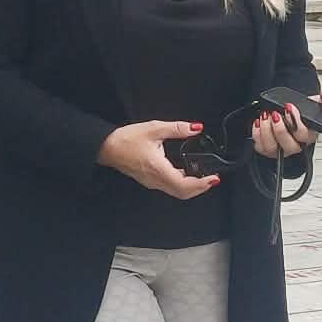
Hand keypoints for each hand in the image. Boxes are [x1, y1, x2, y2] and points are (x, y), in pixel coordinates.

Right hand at [98, 121, 220, 200]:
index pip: (184, 185)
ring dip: (191, 187)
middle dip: (200, 188)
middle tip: (211, 179)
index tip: (213, 178)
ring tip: (202, 176)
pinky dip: (181, 184)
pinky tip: (186, 173)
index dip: (201, 185)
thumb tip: (196, 128)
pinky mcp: (149, 181)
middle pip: (183, 193)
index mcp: (159, 169)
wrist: (107, 147)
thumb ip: (177, 128)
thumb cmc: (127, 139)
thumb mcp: (154, 129)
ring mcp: (152, 183)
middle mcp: (156, 180)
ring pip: (176, 192)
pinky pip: (169, 187)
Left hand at [252, 90, 321, 158]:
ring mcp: (281, 149)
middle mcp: (296, 144)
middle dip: (281, 129)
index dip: (297, 124)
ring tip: (265, 115)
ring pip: (274, 148)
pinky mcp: (268, 149)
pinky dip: (257, 134)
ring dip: (267, 130)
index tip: (289, 108)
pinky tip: (259, 122)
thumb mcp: (316, 103)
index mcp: (310, 135)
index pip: (306, 135)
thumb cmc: (303, 112)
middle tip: (275, 113)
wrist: (287, 112)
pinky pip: (260, 147)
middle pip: (290, 145)